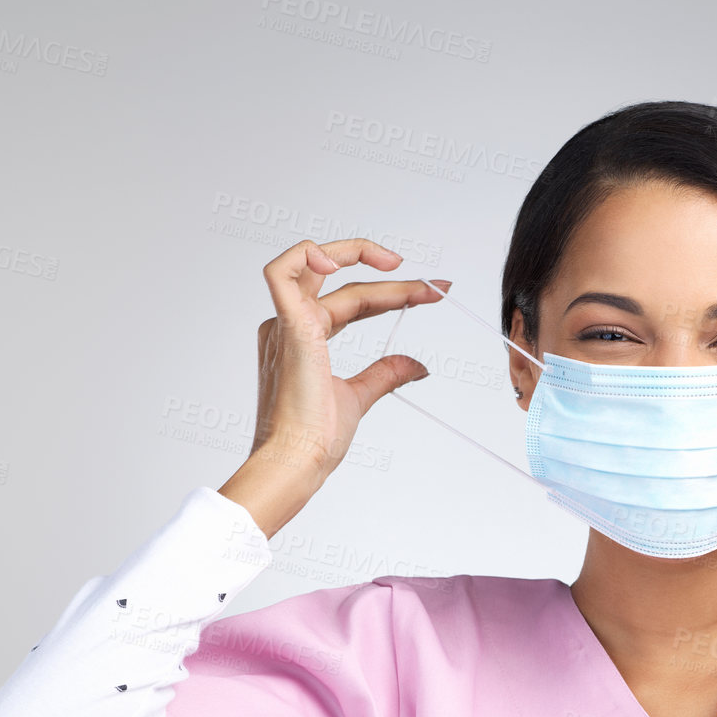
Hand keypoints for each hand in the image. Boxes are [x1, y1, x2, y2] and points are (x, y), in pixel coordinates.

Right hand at [253, 237, 449, 480]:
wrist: (296, 462)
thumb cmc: (314, 438)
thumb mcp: (359, 396)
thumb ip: (385, 374)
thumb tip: (417, 365)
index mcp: (303, 336)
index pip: (354, 301)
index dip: (394, 294)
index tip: (432, 294)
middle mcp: (291, 324)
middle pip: (344, 284)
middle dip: (392, 280)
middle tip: (434, 287)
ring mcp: (287, 324)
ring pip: (320, 269)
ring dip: (358, 256)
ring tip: (399, 266)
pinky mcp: (289, 329)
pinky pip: (281, 273)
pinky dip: (306, 255)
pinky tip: (342, 262)